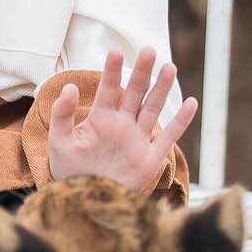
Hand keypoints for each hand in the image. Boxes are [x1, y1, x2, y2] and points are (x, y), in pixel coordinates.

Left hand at [46, 47, 197, 190]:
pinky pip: (169, 137)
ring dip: (162, 89)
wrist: (85, 200)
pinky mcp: (150, 158)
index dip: (112, 71)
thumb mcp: (59, 142)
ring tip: (169, 68)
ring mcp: (138, 139)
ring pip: (153, 109)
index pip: (108, 89)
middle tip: (148, 50)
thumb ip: (62, 114)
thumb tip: (69, 86)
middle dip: (141, 72)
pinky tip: (192, 103)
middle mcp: (122, 124)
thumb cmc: (71, 170)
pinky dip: (181, 121)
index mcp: (101, 118)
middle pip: (135, 93)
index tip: (115, 52)